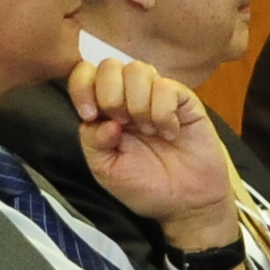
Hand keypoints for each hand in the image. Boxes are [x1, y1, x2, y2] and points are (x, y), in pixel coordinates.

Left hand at [70, 57, 238, 250]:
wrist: (187, 204)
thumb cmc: (146, 188)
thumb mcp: (106, 170)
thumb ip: (92, 142)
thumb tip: (100, 119)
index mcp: (105, 111)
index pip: (85, 75)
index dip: (82, 87)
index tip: (90, 116)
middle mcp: (129, 97)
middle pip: (109, 65)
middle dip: (109, 94)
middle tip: (123, 124)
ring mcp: (157, 96)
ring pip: (138, 70)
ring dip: (138, 103)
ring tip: (148, 130)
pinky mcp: (184, 101)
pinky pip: (167, 87)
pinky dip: (163, 112)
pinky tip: (170, 133)